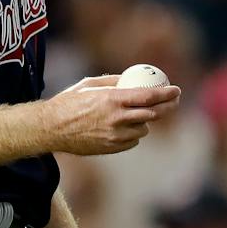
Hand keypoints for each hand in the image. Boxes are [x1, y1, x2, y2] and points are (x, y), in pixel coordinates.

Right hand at [46, 75, 181, 155]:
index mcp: (112, 99)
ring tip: (139, 116)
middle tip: (173, 102)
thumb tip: (131, 79)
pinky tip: (125, 128)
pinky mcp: (111, 148)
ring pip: (144, 129)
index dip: (166, 93)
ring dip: (146, 122)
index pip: (148, 96)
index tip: (176, 90)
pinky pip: (132, 141)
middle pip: (153, 114)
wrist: (50, 128)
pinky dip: (133, 134)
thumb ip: (113, 82)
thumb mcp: (88, 84)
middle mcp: (117, 118)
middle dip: (167, 107)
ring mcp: (114, 135)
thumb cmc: (67, 103)